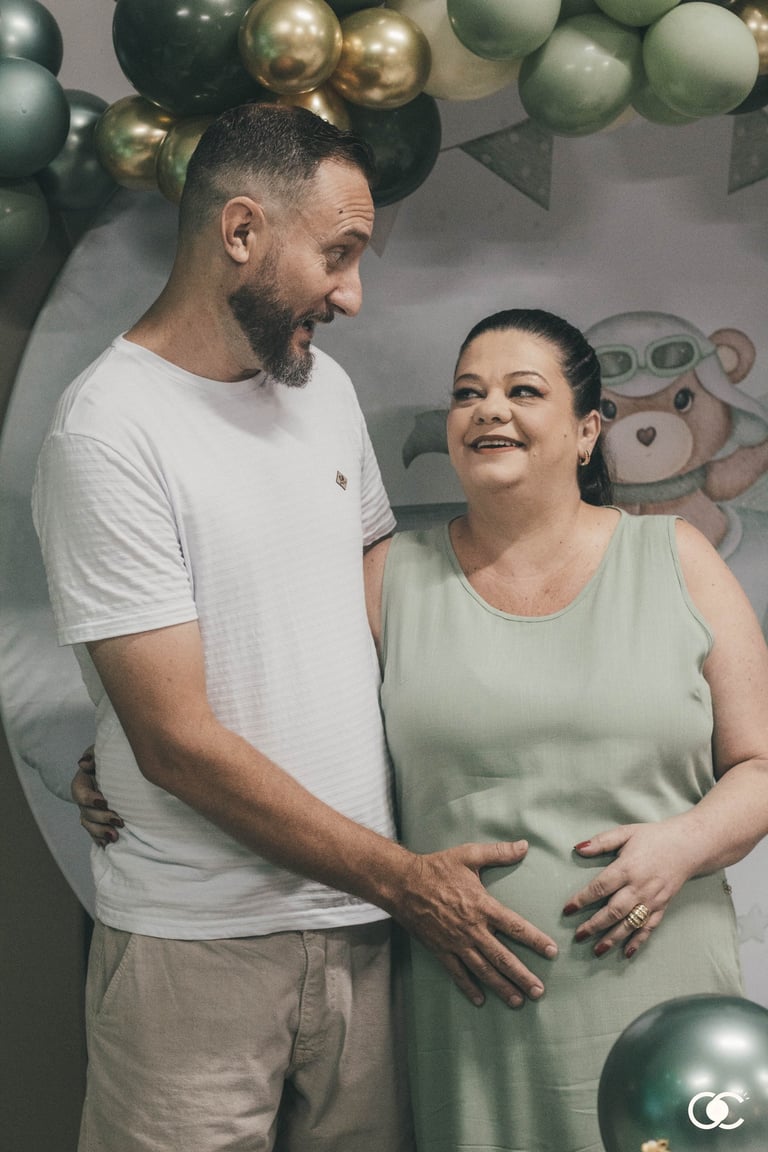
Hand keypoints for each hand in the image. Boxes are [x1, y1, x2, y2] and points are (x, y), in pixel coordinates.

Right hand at [71, 747, 122, 848]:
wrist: (121, 769)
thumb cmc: (110, 758)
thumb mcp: (101, 751)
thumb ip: (93, 754)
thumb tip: (83, 763)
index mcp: (82, 783)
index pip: (79, 793)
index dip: (89, 799)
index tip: (103, 801)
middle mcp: (84, 800)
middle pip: (86, 813)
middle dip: (101, 819)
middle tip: (119, 821)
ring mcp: (91, 812)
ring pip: (89, 826)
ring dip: (101, 832)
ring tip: (115, 836)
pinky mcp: (99, 821)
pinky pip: (95, 834)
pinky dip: (100, 840)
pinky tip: (108, 845)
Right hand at [394, 840, 557, 1007]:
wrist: (403, 883)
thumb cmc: (437, 867)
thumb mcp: (469, 855)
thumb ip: (499, 852)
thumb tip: (525, 846)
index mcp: (483, 906)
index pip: (516, 927)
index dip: (536, 940)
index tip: (552, 952)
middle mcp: (473, 928)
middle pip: (503, 957)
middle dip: (523, 976)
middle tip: (539, 991)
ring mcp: (456, 942)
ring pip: (483, 970)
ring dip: (502, 987)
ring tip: (518, 1001)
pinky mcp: (441, 950)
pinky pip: (458, 973)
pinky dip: (469, 987)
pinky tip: (481, 999)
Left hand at [562, 820, 697, 957]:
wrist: (687, 846)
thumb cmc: (653, 837)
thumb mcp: (626, 833)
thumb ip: (601, 842)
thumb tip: (578, 849)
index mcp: (627, 868)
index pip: (600, 887)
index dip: (582, 899)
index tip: (567, 910)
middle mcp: (639, 887)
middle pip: (613, 911)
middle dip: (594, 925)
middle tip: (578, 936)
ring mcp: (652, 900)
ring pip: (629, 923)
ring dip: (612, 938)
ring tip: (596, 951)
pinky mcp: (662, 907)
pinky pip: (649, 927)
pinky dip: (638, 941)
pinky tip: (627, 952)